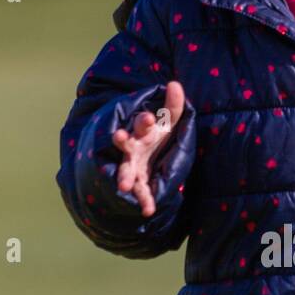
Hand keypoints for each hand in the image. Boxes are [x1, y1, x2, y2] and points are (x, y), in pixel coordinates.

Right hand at [112, 79, 185, 217]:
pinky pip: (141, 191)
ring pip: (126, 169)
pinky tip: (148, 210)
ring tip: (124, 186)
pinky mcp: (138, 180)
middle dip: (122, 140)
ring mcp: (133, 164)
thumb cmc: (158, 133)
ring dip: (124, 176)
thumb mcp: (169, 120)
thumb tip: (175, 84)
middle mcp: (133, 146)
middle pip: (126, 142)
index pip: (142, 121)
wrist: (149, 153)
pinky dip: (144, 200)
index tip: (151, 118)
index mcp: (142, 129)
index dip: (145, 119)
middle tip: (118, 137)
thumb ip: (173, 105)